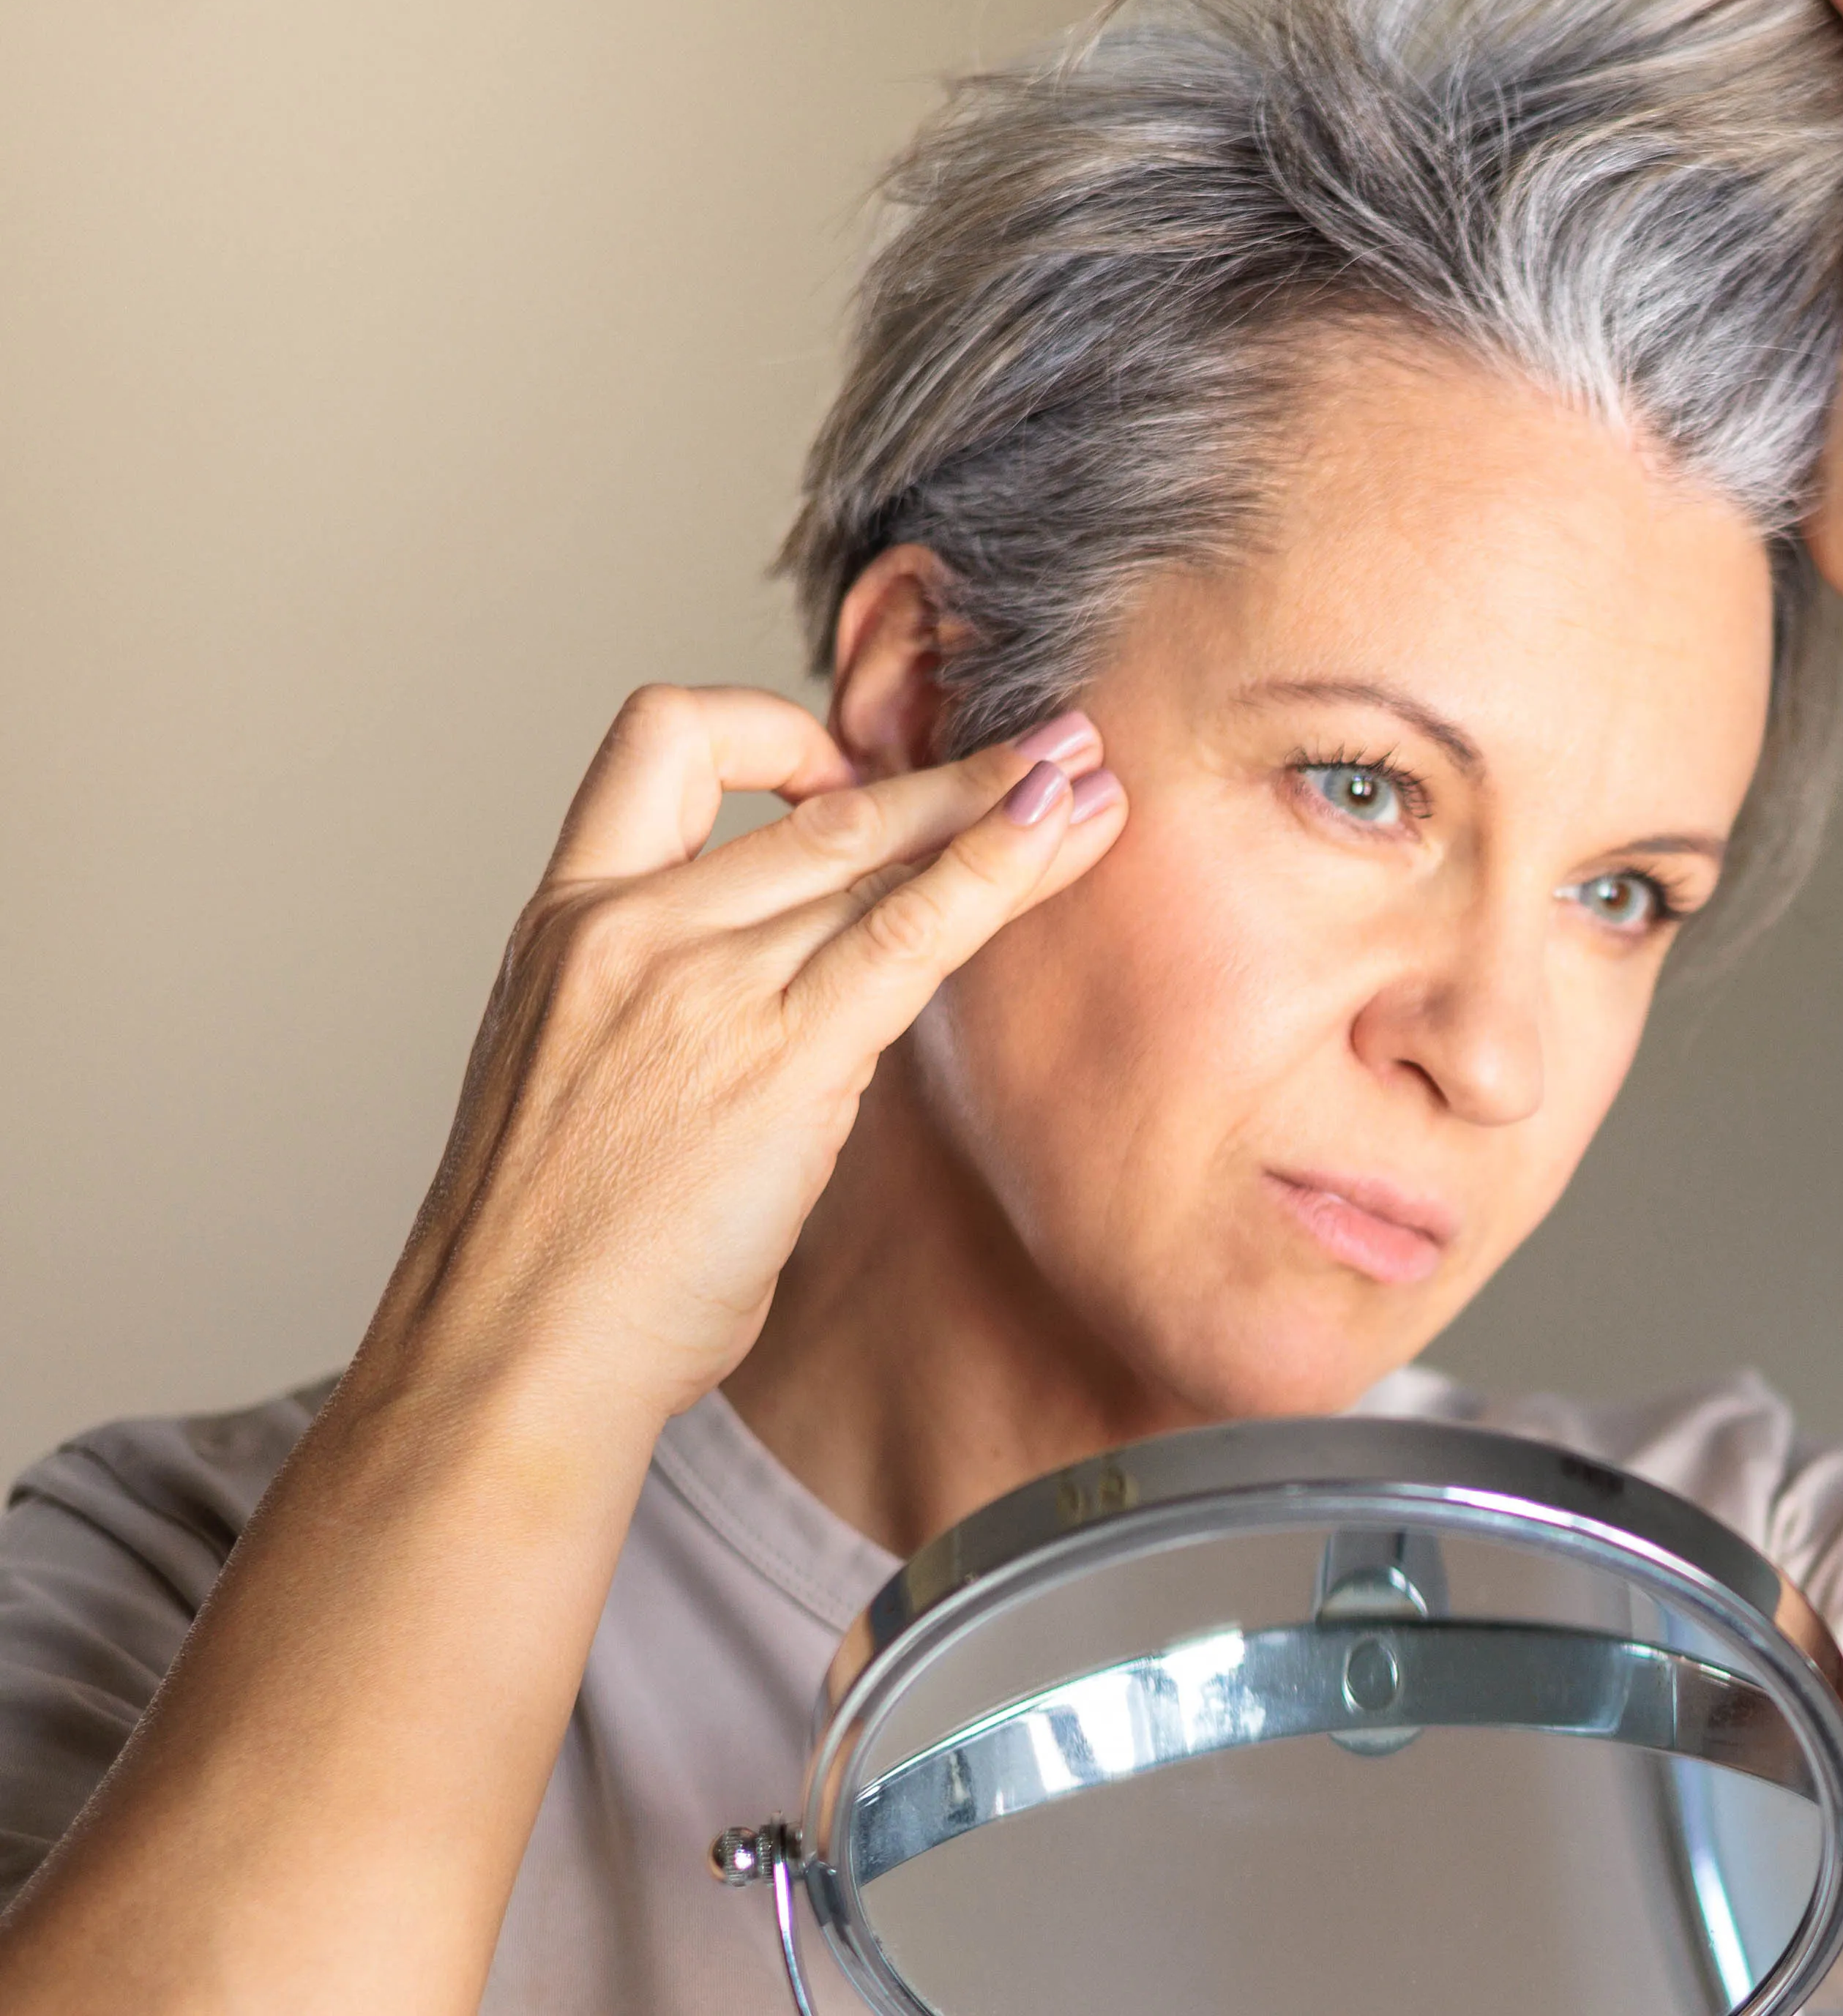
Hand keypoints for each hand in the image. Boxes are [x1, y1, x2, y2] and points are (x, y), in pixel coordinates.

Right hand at [376, 685, 1123, 1424]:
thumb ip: (679, 992)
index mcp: (567, 917)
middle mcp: (631, 926)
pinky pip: (912, 930)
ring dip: (1006, 806)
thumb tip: (802, 970)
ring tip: (1093, 773)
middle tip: (1050, 744)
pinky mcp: (779, 1058)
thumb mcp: (588, 1067)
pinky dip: (998, 870)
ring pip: (881, 850)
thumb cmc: (556, 1242)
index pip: (662, 741)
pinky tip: (1062, 833)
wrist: (511, 1349)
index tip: (847, 774)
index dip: (773, 732)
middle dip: (950, 770)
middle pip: (820, 803)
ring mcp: (701, 983)